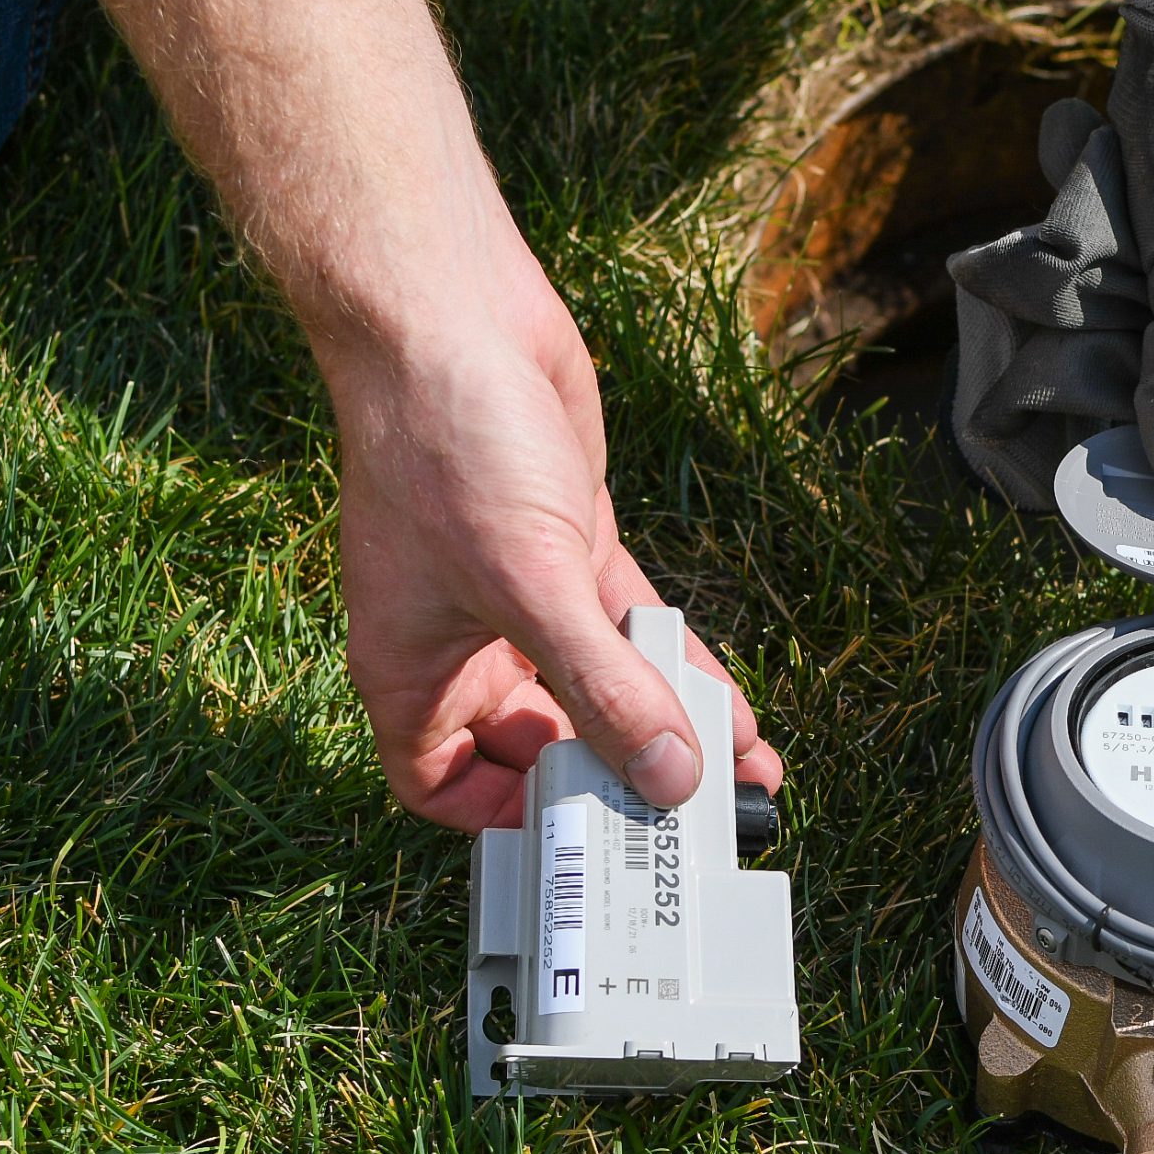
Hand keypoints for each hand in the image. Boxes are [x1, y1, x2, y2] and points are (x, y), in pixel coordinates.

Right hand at [330, 249, 780, 830]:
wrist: (450, 314)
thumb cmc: (446, 444)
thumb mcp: (530, 583)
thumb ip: (602, 684)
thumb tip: (667, 777)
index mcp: (413, 668)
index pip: (441, 784)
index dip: (500, 821)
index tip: (582, 839)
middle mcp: (463, 642)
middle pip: (538, 745)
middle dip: (614, 780)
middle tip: (692, 823)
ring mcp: (521, 595)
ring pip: (596, 687)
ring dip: (662, 727)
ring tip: (739, 776)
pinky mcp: (573, 548)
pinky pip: (628, 629)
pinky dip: (673, 662)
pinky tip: (728, 700)